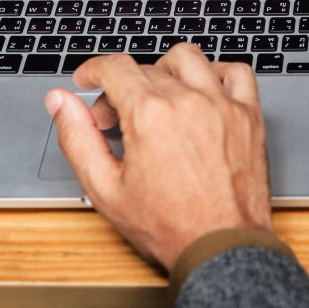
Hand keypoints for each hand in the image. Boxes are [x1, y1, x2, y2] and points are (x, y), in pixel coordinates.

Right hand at [44, 43, 273, 269]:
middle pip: (146, 68)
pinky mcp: (248, 116)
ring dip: (165, 70)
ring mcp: (222, 105)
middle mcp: (188, 101)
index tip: (88, 80)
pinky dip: (216, 73)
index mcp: (150, 115)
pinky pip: (236, 72)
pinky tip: (202, 92)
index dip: (93, 70)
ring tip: (157, 98)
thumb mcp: (105, 189)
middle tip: (116, 118)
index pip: (114, 67)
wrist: (221, 248)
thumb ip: (77, 138)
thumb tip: (59, 102)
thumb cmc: (169, 226)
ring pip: (188, 58)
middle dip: (122, 87)